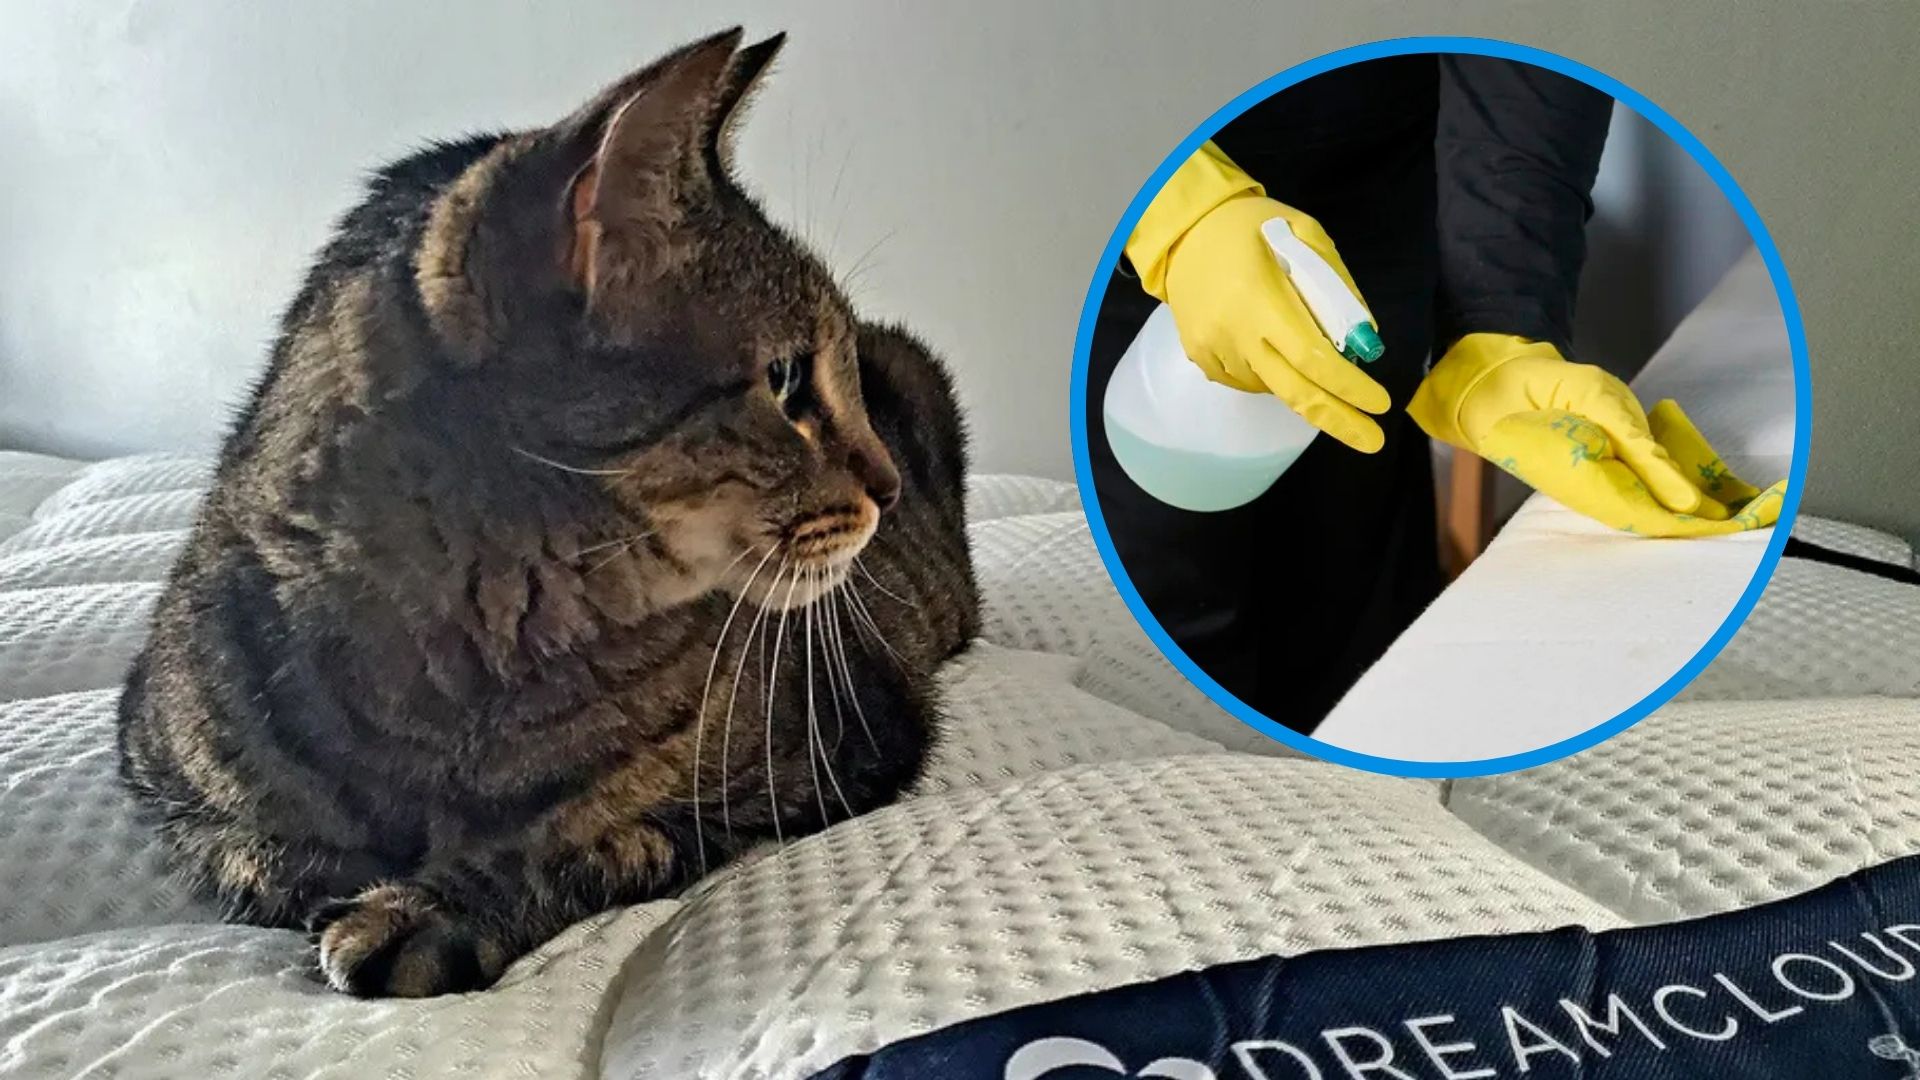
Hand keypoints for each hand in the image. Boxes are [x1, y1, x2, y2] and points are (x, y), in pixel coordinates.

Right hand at [1126, 144, 1389, 452]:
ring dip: (1302, 383)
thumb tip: (1364, 342)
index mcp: (1262, 300)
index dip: (1349, 387)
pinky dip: (1271, 375)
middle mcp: (1236, 334)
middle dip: (1338, 420)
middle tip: (1372, 442)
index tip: (1380, 404)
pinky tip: (1271, 347)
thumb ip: (1336, 286)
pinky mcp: (1198, 355)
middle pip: (1294, 392)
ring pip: (1272, 388)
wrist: (1183, 229)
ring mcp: (1212, 349)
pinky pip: (1246, 382)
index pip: (1314, 359)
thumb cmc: (1252, 226)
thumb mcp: (1307, 234)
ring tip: (1305, 350)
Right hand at [1410, 334, 1783, 536]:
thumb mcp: (1607, 410)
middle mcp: (1606, 500)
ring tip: (1752, 497)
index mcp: (1603, 491)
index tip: (1764, 519)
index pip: (1673, 524)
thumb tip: (1688, 504)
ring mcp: (1605, 493)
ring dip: (1708, 506)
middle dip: (1724, 519)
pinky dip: (1685, 491)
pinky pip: (1652, 496)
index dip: (1719, 526)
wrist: (1498, 393)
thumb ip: (1648, 458)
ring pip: (1666, 512)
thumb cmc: (1549, 394)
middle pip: (1675, 524)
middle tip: (1774, 505)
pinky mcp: (1605, 481)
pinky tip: (1709, 484)